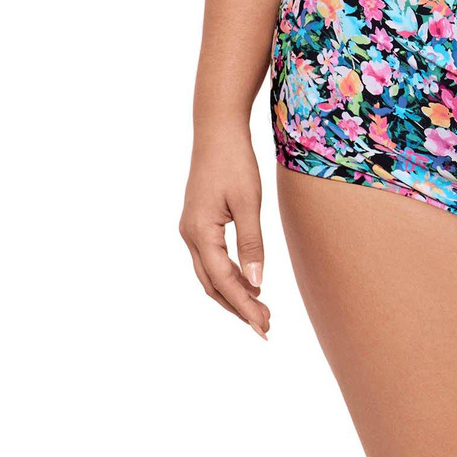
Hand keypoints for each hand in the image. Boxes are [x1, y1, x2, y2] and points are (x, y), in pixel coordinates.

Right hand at [179, 126, 270, 338]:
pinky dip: (228, 276)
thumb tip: (257, 284)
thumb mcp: (248, 201)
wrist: (217, 130)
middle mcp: (190, 235)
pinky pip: (211, 259)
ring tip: (260, 310)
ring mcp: (191, 230)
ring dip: (234, 294)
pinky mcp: (198, 223)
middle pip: (213, 285)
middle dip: (239, 307)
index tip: (264, 326)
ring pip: (210, 275)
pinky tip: (248, 281)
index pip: (224, 281)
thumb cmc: (234, 161)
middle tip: (265, 326)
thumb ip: (252, 242)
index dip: (245, 306)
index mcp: (200, 232)